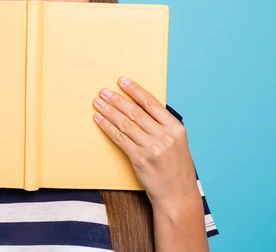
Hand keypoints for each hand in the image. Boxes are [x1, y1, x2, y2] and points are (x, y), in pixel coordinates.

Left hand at [92, 77, 198, 209]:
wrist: (178, 195)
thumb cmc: (176, 168)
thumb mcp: (177, 142)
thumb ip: (163, 126)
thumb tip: (142, 108)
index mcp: (176, 128)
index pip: (151, 103)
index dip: (135, 90)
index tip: (122, 81)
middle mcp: (164, 136)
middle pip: (135, 112)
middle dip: (117, 100)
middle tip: (104, 91)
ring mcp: (152, 148)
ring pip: (125, 123)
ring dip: (109, 111)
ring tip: (98, 103)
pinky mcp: (140, 159)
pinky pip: (119, 139)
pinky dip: (107, 127)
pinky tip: (99, 120)